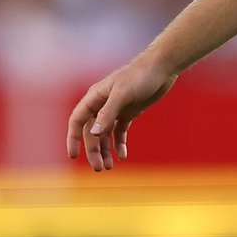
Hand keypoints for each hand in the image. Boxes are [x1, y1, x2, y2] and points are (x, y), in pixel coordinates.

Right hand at [66, 56, 177, 170]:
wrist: (163, 68)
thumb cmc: (141, 76)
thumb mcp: (123, 94)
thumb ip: (108, 113)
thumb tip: (93, 133)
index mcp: (94, 97)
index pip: (77, 120)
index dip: (73, 138)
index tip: (73, 156)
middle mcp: (102, 104)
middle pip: (92, 132)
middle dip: (94, 151)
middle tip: (99, 168)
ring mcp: (116, 109)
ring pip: (105, 134)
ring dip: (105, 150)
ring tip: (109, 167)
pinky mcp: (129, 112)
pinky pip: (120, 131)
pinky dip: (119, 144)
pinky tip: (122, 155)